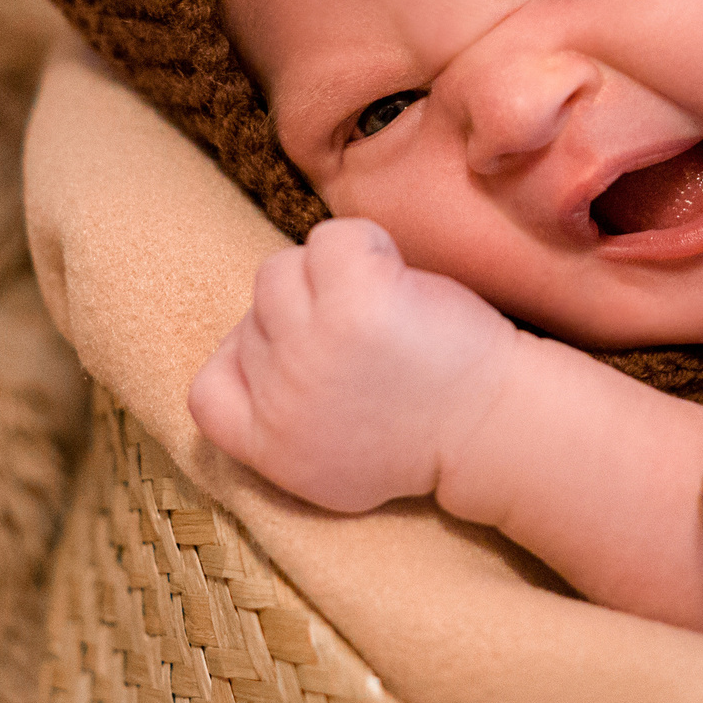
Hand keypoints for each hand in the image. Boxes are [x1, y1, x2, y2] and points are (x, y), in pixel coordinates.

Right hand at [188, 217, 519, 512]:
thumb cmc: (423, 429)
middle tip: (367, 340)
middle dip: (306, 313)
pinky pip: (330, 238)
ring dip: (330, 275)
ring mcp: (312, 348)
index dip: (246, 361)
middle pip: (255, 313)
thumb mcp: (328, 463)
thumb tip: (243, 350)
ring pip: (282, 270)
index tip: (301, 358)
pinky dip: (365, 244)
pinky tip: (398, 279)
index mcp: (268, 448)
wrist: (496, 427)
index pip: (206, 391)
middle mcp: (279, 401)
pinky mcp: (354, 302)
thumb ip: (276, 420)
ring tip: (383, 307)